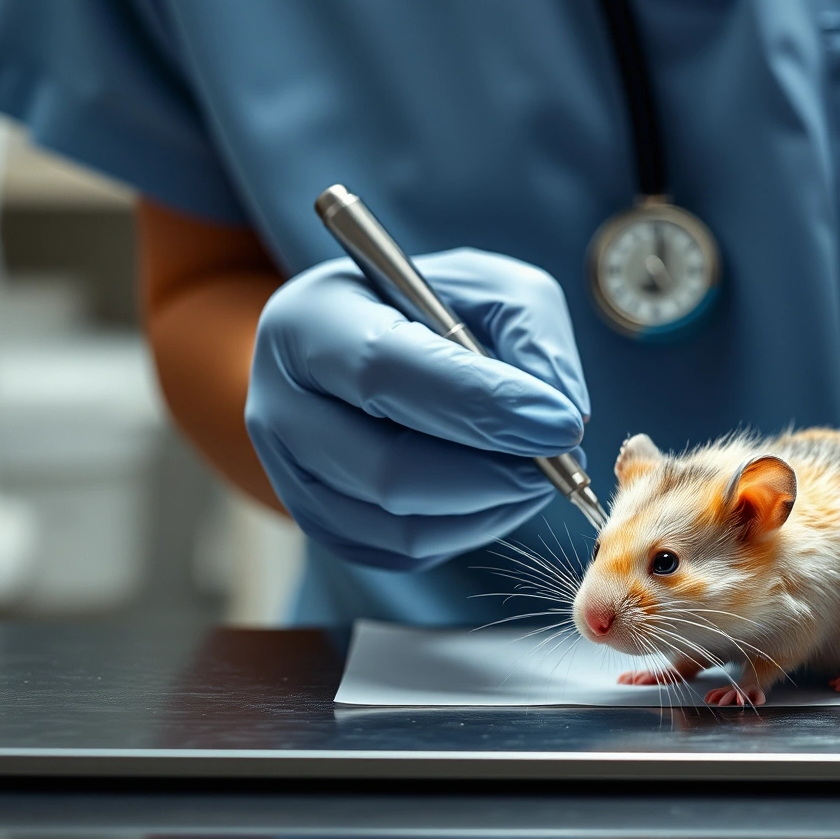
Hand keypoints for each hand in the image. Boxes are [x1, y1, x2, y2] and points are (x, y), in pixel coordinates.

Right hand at [247, 248, 589, 570]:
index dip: (481, 404)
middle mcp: (280, 406)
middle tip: (559, 459)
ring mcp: (290, 478)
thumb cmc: (423, 310)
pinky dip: (468, 530)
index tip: (559, 423)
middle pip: (388, 472)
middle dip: (494, 474)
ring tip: (534, 471)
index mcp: (307, 323)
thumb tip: (559, 409)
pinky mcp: (320, 525)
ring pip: (401, 527)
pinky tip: (494, 489)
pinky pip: (403, 553)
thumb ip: (529, 329)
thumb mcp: (484, 285)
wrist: (359, 350)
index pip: (385, 371)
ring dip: (490, 508)